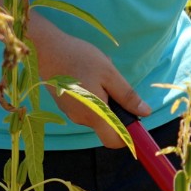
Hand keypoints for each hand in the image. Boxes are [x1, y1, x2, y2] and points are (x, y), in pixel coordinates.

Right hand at [32, 17, 150, 148]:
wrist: (46, 49)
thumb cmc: (79, 59)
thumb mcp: (110, 74)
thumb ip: (127, 96)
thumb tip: (145, 113)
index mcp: (94, 115)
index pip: (114, 141)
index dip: (127, 136)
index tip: (135, 120)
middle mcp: (81, 119)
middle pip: (107, 123)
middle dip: (115, 106)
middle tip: (112, 81)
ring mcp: (71, 112)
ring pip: (97, 111)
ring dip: (104, 96)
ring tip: (98, 72)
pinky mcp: (65, 104)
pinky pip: (86, 104)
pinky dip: (92, 93)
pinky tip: (88, 73)